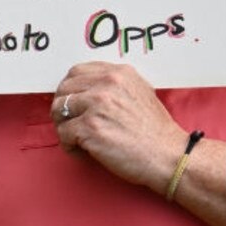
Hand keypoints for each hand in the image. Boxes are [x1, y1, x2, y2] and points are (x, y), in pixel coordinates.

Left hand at [51, 62, 186, 191]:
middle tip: (73, 125)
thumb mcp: (140, 92)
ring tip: (79, 140)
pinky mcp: (90, 128)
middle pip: (64, 89)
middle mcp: (106, 83)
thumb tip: (88, 89)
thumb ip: (116, 85)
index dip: (71, 89)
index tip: (74, 104)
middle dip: (64, 108)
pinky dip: (70, 146)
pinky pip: (63, 133)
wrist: (167, 154)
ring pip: (59, 109)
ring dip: (64, 126)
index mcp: (118, 73)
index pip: (76, 71)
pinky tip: (85, 152)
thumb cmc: (155, 130)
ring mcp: (97, 105)